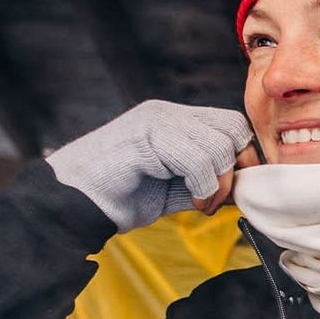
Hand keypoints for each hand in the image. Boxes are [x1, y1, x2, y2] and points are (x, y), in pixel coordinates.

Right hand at [46, 100, 257, 230]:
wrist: (75, 202)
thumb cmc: (122, 198)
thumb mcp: (176, 192)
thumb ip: (207, 185)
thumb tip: (244, 187)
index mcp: (176, 121)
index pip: (230, 124)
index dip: (243, 157)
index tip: (237, 190)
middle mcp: (168, 113)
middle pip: (231, 126)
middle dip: (236, 167)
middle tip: (221, 199)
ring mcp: (156, 119)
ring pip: (218, 143)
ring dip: (219, 183)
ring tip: (203, 205)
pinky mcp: (147, 134)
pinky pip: (197, 158)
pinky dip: (205, 187)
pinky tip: (194, 202)